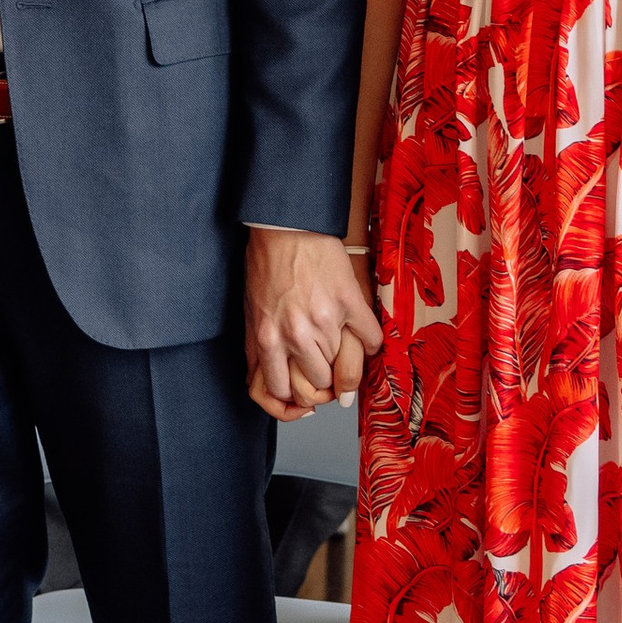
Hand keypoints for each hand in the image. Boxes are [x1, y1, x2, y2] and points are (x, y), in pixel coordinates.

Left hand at [246, 229, 381, 421]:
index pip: (283, 392)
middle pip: (318, 384)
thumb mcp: (250, 310)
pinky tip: (362, 335)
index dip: (295, 399)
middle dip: (322, 381)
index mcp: (267, 338)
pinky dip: (370, 344)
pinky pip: (371, 340)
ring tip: (341, 350)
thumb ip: (257, 349)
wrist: (286, 224)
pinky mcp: (350, 302)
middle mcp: (296, 334)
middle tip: (327, 370)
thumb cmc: (265, 263)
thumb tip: (267, 385)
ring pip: (345, 369)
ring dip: (345, 363)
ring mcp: (326, 319)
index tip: (304, 395)